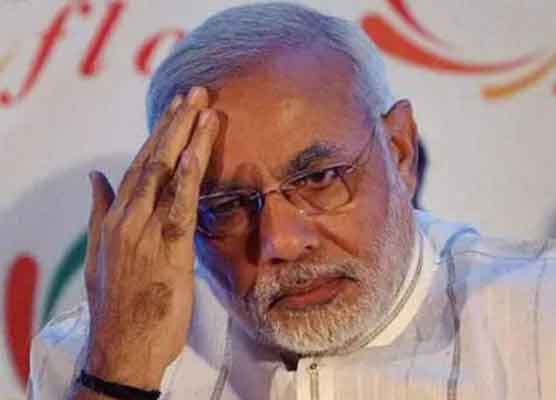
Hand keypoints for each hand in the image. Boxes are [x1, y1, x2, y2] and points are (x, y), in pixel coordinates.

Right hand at [82, 86, 219, 389]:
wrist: (122, 349)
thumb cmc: (117, 304)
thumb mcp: (100, 254)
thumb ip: (100, 211)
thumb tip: (96, 176)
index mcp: (116, 218)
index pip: (141, 165)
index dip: (161, 134)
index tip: (178, 108)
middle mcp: (128, 219)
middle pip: (154, 161)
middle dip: (176, 124)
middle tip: (196, 92)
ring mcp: (145, 234)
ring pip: (166, 176)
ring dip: (187, 139)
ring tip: (203, 107)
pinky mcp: (167, 253)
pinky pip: (179, 208)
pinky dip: (187, 179)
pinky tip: (196, 152)